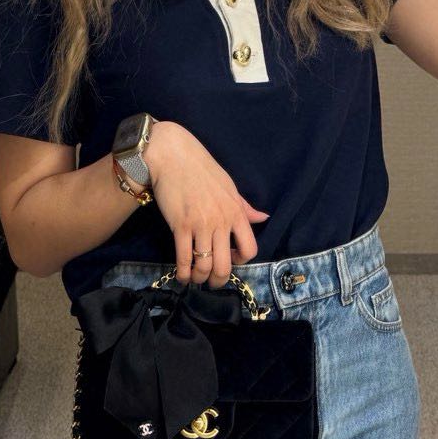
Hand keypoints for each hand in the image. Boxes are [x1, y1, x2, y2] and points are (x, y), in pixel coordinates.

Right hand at [141, 120, 269, 287]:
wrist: (173, 156)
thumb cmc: (201, 169)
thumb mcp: (229, 186)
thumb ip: (245, 207)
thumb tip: (264, 218)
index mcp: (236, 212)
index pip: (250, 249)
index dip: (241, 261)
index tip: (230, 260)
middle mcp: (221, 222)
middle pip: (225, 265)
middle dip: (219, 281)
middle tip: (212, 283)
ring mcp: (201, 225)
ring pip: (205, 266)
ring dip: (199, 278)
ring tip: (195, 279)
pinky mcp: (181, 226)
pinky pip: (184, 259)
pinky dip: (183, 273)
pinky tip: (181, 275)